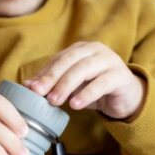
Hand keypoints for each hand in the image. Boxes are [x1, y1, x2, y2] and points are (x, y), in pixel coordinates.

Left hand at [23, 42, 146, 120]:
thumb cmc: (95, 89)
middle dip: (52, 77)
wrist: (127, 98)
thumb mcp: (72, 86)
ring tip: (54, 101)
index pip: (59, 59)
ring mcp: (110, 61)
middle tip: (39, 93)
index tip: (31, 88)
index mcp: (81, 49)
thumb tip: (27, 85)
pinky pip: (101, 83)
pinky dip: (87, 94)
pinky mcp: (121, 76)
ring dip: (66, 85)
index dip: (44, 73)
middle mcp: (95, 50)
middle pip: (70, 60)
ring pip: (84, 69)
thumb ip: (53, 83)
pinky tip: (76, 104)